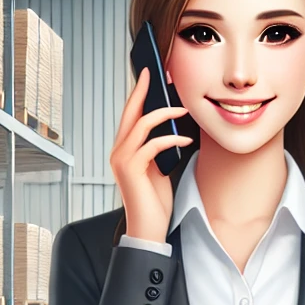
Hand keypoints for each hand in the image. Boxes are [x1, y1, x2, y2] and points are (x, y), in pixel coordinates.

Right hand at [110, 66, 193, 242]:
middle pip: (130, 113)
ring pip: (141, 125)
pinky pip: (152, 145)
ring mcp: (122, 160)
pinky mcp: (131, 169)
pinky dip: (171, 140)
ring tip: (183, 110)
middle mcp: (118, 152)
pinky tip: (186, 141)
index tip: (149, 77)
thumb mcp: (158, 169)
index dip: (138, 95)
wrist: (148, 229)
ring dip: (165, 114)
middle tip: (156, 74)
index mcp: (123, 151)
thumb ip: (158, 150)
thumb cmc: (154, 202)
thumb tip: (172, 129)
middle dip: (143, 91)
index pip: (130, 117)